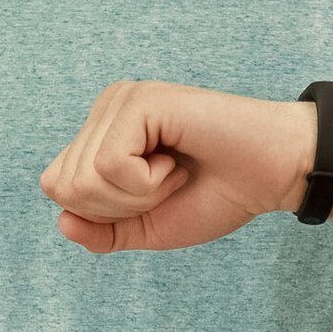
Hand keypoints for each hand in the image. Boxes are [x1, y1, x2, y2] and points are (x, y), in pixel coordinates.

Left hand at [38, 80, 319, 251]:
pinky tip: (178, 161)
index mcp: (101, 132)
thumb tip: (62, 221)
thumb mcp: (148, 227)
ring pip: (83, 178)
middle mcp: (106, 109)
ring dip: (137, 195)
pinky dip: (148, 183)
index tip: (155, 194)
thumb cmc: (218, 194)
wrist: (274, 176)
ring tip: (175, 170)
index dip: (104, 213)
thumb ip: (103, 231)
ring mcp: (121, 100)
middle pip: (64, 186)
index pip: (58, 188)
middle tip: (169, 182)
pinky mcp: (140, 101)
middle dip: (119, 207)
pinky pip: (110, 166)